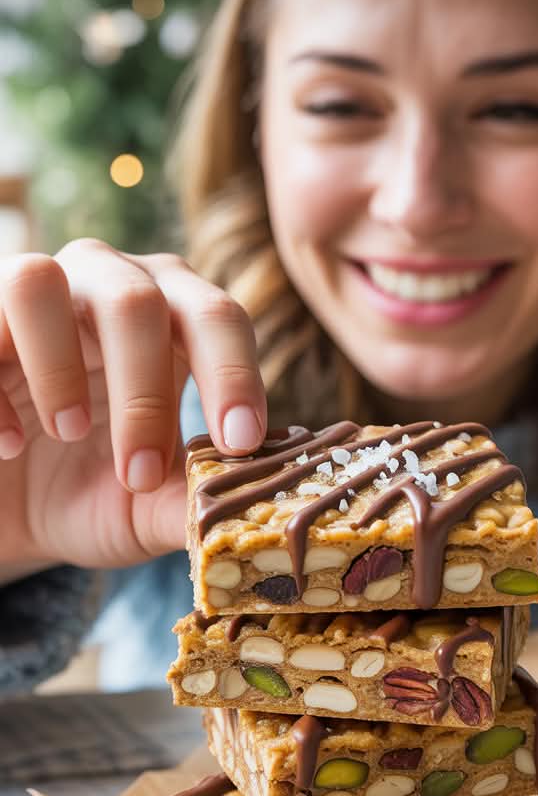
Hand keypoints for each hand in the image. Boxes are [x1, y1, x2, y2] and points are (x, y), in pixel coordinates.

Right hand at [0, 239, 266, 577]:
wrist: (7, 502)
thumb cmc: (89, 488)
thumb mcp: (144, 509)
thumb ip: (191, 504)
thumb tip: (254, 513)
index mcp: (173, 316)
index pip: (218, 318)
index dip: (234, 375)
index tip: (240, 443)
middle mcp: (107, 282)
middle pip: (136, 301)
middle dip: (145, 392)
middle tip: (140, 474)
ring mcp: (33, 288)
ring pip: (40, 283)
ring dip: (57, 365)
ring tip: (68, 431)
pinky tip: (8, 448)